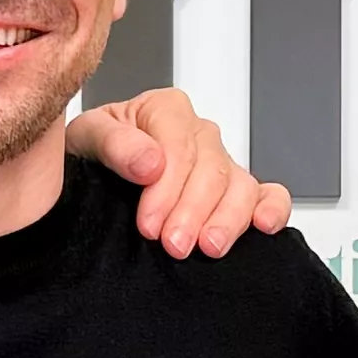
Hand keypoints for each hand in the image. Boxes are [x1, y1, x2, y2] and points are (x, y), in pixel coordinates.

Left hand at [69, 88, 291, 252]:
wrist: (90, 181)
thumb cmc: (90, 155)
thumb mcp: (85, 138)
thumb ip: (113, 144)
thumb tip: (150, 162)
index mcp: (165, 110)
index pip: (180, 146)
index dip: (167, 188)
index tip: (149, 224)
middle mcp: (198, 134)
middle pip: (212, 169)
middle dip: (193, 211)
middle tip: (173, 244)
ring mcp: (221, 163)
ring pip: (242, 185)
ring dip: (227, 219)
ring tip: (209, 247)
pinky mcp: (237, 192)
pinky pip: (268, 194)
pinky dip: (271, 209)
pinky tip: (263, 226)